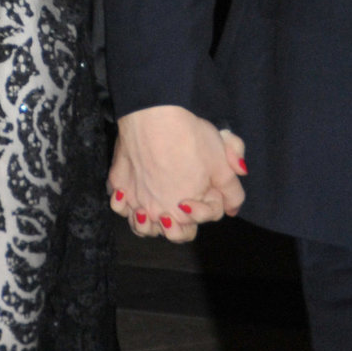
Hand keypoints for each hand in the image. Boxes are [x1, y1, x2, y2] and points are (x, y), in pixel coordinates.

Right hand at [108, 106, 245, 242]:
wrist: (153, 115)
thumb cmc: (189, 137)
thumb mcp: (222, 164)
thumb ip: (232, 192)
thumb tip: (233, 210)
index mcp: (185, 211)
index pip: (199, 223)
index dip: (208, 206)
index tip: (205, 187)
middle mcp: (158, 211)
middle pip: (173, 234)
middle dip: (182, 224)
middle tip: (184, 201)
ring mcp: (135, 200)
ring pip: (141, 227)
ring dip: (151, 222)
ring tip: (157, 205)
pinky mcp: (118, 184)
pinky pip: (118, 207)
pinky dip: (125, 205)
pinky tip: (131, 195)